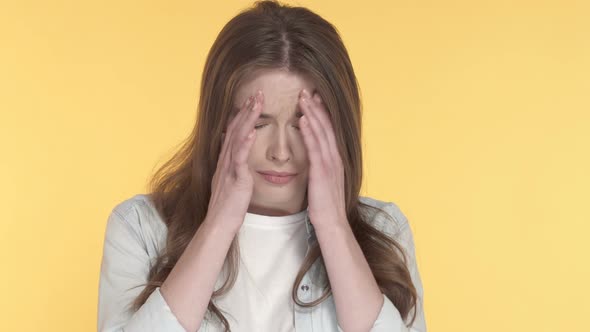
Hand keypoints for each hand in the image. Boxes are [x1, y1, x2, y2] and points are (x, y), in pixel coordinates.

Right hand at [206, 90, 263, 232]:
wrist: (219, 224)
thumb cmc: (228, 205)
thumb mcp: (229, 179)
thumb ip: (230, 162)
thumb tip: (228, 146)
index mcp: (227, 160)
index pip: (234, 131)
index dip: (243, 114)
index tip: (252, 100)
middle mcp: (226, 160)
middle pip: (235, 129)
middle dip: (246, 110)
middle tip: (257, 93)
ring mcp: (229, 168)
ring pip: (237, 138)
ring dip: (246, 120)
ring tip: (255, 103)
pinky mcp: (235, 179)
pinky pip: (239, 158)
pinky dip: (245, 143)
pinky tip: (252, 131)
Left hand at [298, 89, 346, 229]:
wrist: (332, 223)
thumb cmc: (325, 205)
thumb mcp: (324, 182)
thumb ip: (321, 167)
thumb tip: (315, 159)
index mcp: (335, 159)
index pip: (329, 131)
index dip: (322, 114)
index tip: (314, 99)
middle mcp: (335, 158)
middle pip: (326, 127)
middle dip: (317, 108)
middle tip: (308, 91)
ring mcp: (330, 164)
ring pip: (322, 133)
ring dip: (312, 114)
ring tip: (304, 99)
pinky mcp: (322, 172)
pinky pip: (315, 148)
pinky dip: (310, 132)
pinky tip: (303, 120)